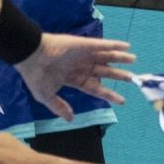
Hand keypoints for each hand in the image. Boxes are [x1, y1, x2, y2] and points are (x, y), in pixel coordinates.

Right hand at [13, 32, 132, 119]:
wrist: (30, 56)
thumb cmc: (36, 75)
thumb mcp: (45, 96)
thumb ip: (59, 107)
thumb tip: (70, 119)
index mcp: (72, 78)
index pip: (94, 87)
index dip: (108, 94)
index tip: (121, 100)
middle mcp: (80, 66)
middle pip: (103, 72)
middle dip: (117, 75)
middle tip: (132, 78)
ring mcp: (83, 55)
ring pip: (105, 57)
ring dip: (119, 58)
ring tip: (133, 60)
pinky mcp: (84, 45)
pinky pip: (102, 45)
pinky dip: (114, 45)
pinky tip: (126, 47)